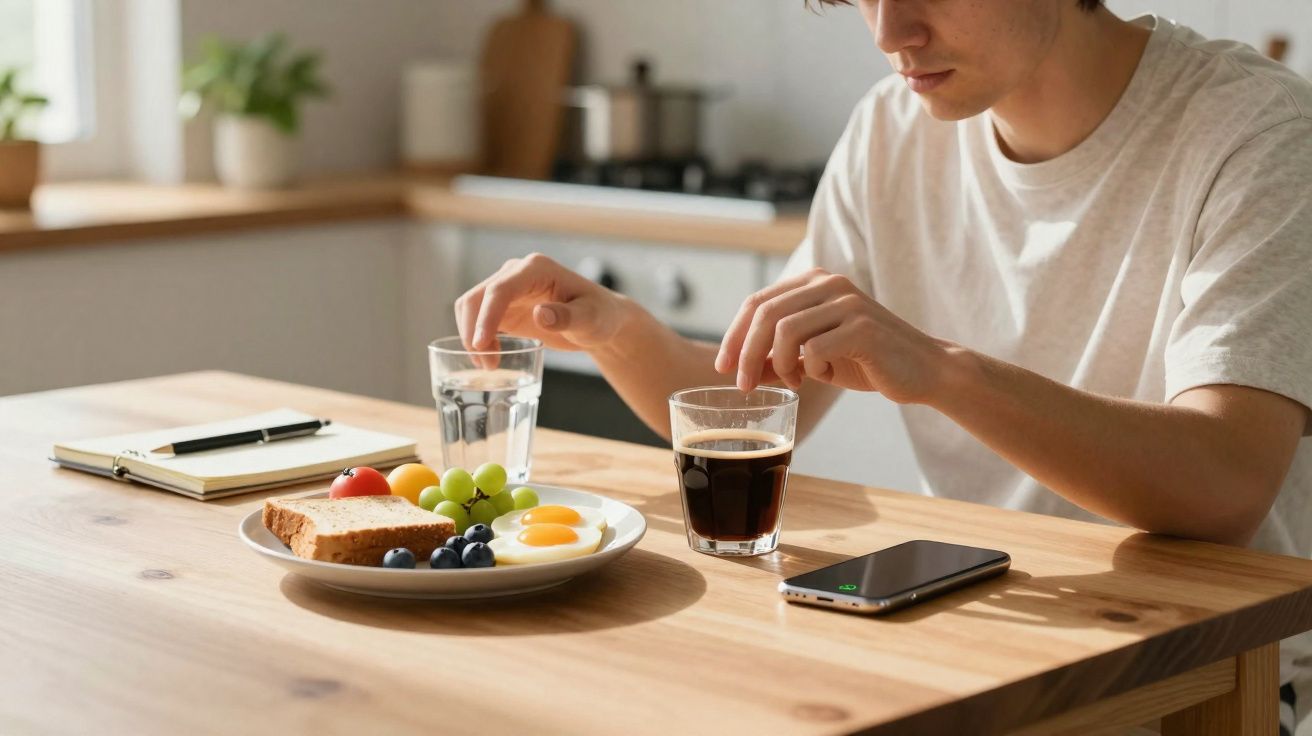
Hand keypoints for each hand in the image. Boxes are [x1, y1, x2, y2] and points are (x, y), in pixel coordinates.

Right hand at [455, 253, 629, 353]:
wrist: (600, 320)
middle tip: (487, 365)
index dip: (486, 316)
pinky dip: (477, 338)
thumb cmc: (600, 316)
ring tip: (490, 365)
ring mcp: (508, 288)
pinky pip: (478, 318)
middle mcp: (516, 273)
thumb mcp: (590, 319)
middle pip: (477, 297)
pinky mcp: (504, 305)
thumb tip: (540, 314)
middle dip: (473, 331)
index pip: (500, 289)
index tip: (480, 344)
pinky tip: (491, 358)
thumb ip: (567, 316)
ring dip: (472, 336)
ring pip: (471, 307)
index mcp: (536, 269)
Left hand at [715, 268, 950, 402]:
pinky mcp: (863, 328)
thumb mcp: (815, 358)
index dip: (734, 336)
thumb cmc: (867, 361)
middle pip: (765, 314)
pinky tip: (821, 375)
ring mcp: (847, 303)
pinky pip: (814, 349)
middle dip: (746, 354)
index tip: (723, 367)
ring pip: (785, 330)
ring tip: (793, 381)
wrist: (923, 370)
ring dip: (777, 364)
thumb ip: (780, 358)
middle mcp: (829, 284)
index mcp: (814, 282)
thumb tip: (740, 370)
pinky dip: (809, 368)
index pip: (757, 302)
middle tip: (743, 385)